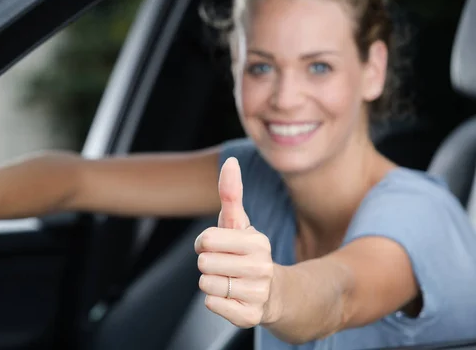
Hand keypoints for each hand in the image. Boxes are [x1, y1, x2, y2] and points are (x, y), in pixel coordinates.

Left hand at [195, 157, 275, 327]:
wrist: (275, 294)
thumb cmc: (248, 252)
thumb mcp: (239, 223)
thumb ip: (231, 193)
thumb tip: (230, 161)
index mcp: (257, 241)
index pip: (206, 239)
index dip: (204, 243)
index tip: (217, 246)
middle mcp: (261, 267)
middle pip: (203, 263)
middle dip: (208, 264)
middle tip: (225, 265)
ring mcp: (257, 293)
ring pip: (205, 284)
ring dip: (211, 283)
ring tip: (230, 281)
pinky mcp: (250, 316)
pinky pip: (211, 304)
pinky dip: (215, 300)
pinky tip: (232, 297)